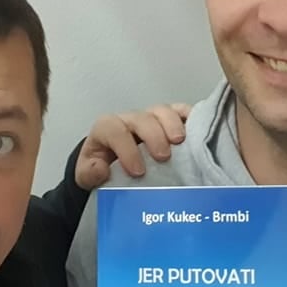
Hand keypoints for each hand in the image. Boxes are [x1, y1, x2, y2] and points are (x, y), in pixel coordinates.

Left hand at [74, 103, 190, 189]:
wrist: (110, 165)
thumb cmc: (100, 167)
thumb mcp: (86, 175)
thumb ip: (89, 173)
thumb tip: (101, 169)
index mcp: (107, 129)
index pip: (115, 130)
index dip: (126, 148)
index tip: (138, 171)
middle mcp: (130, 120)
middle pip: (143, 118)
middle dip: (154, 135)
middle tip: (163, 157)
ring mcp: (151, 118)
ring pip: (163, 111)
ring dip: (174, 124)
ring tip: (181, 143)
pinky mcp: (169, 121)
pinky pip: (181, 112)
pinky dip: (191, 118)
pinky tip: (200, 131)